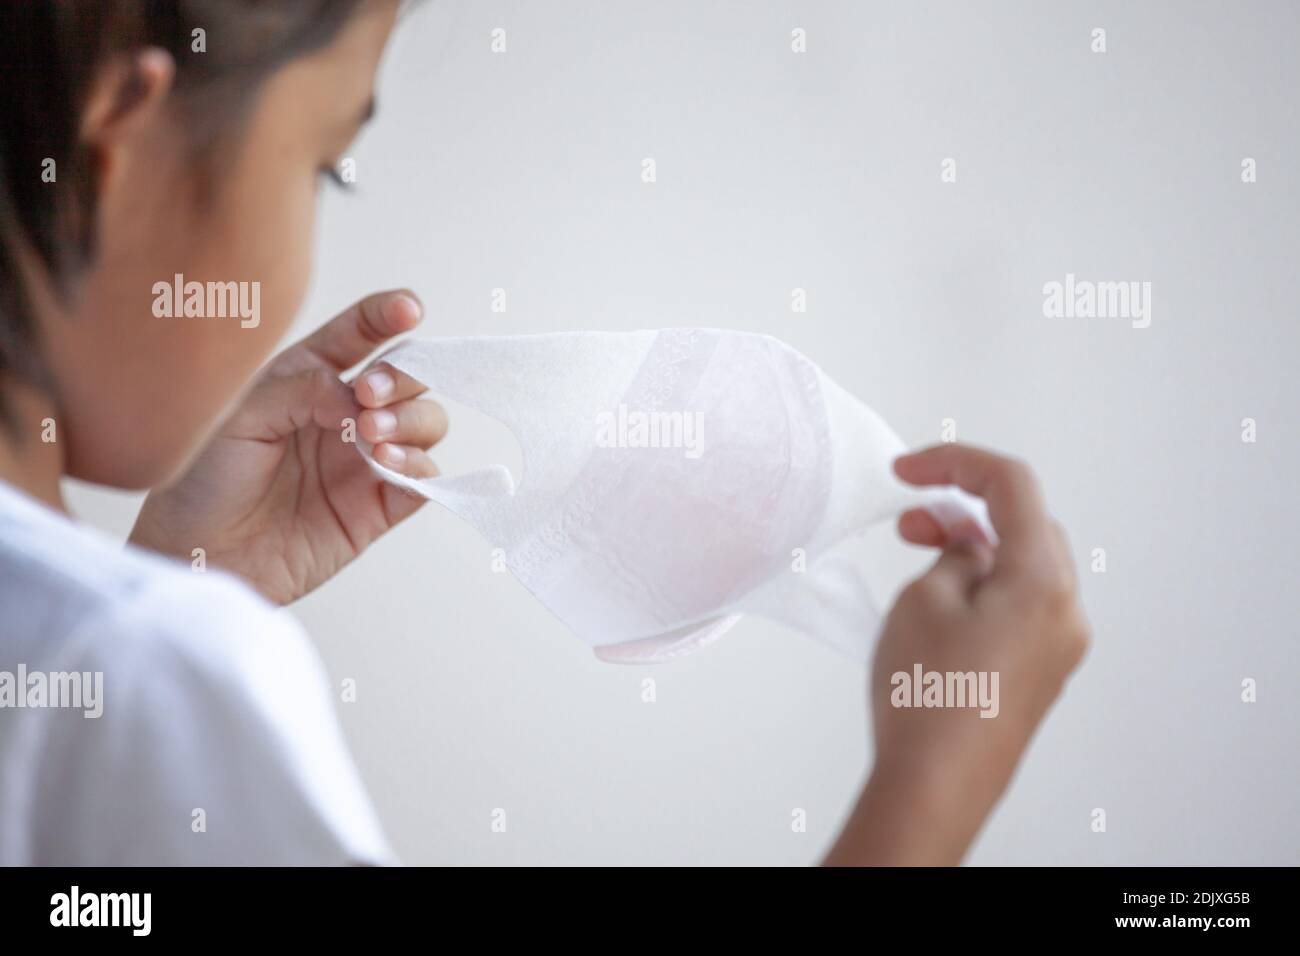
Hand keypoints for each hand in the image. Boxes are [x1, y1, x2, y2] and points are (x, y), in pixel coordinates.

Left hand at [130, 290, 446, 604]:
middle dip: (401, 377)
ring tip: (374, 434)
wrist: (197, 556)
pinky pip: (425, 479)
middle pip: (408, 377)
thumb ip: (302, 389)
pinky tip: (387, 463)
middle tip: (368, 395)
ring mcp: (365, 460)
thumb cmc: (202, 482)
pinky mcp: (378, 507)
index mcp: (308, 378)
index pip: (359, 335)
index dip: (388, 315)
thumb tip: (357, 395)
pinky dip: (419, 466)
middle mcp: (344, 414)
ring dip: (412, 419)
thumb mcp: (238, 415)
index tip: (408, 310)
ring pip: (426, 422)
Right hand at [824, 444, 1088, 865]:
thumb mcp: (925, 598)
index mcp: (1044, 579)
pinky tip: (938, 603)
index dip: (955, 463)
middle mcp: (1066, 610)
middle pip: (1026, 525)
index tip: (906, 469)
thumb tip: (972, 549)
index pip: (1012, 486)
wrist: (935, 785)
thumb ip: (955, 553)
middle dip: (966, 508)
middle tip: (908, 520)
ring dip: (974, 547)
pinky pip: (1020, 607)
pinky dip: (983, 586)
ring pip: (1023, 567)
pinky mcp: (1040, 673)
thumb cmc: (928, 694)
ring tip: (916, 558)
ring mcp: (1059, 646)